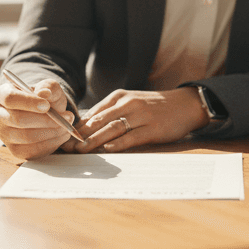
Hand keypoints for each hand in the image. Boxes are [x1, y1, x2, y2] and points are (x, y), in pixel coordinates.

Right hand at [0, 77, 77, 159]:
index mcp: (2, 94)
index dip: (28, 102)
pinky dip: (50, 144)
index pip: (10, 98)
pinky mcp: (14, 150)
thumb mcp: (49, 87)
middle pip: (18, 119)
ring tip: (66, 125)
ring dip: (51, 132)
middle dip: (45, 120)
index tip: (47, 105)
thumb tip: (44, 93)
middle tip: (67, 117)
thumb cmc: (44, 99)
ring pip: (26, 136)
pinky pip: (32, 150)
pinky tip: (61, 135)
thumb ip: (48, 87)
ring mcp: (4, 134)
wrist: (45, 114)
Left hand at [72, 87, 208, 153]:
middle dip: (81, 135)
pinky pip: (132, 136)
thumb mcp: (130, 102)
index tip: (64, 139)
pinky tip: (107, 149)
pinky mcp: (153, 128)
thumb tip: (85, 127)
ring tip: (81, 151)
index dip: (77, 127)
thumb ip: (110, 112)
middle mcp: (128, 104)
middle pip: (99, 120)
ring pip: (112, 128)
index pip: (92, 113)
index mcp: (119, 97)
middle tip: (67, 148)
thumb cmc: (153, 106)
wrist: (184, 105)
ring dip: (94, 140)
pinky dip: (118, 143)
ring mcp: (141, 116)